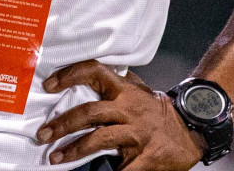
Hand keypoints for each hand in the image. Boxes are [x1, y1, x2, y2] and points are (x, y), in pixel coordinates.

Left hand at [35, 61, 205, 169]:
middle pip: (89, 112)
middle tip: (42, 133)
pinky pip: (120, 169)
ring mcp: (136, 133)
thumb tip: (87, 73)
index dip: (70, 75)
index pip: (94, 72)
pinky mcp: (144, 157)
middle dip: (62, 123)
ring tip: (55, 158)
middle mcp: (129, 109)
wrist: (191, 129)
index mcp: (125, 90)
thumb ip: (116, 82)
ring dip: (72, 150)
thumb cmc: (158, 111)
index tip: (49, 84)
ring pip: (98, 140)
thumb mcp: (139, 89)